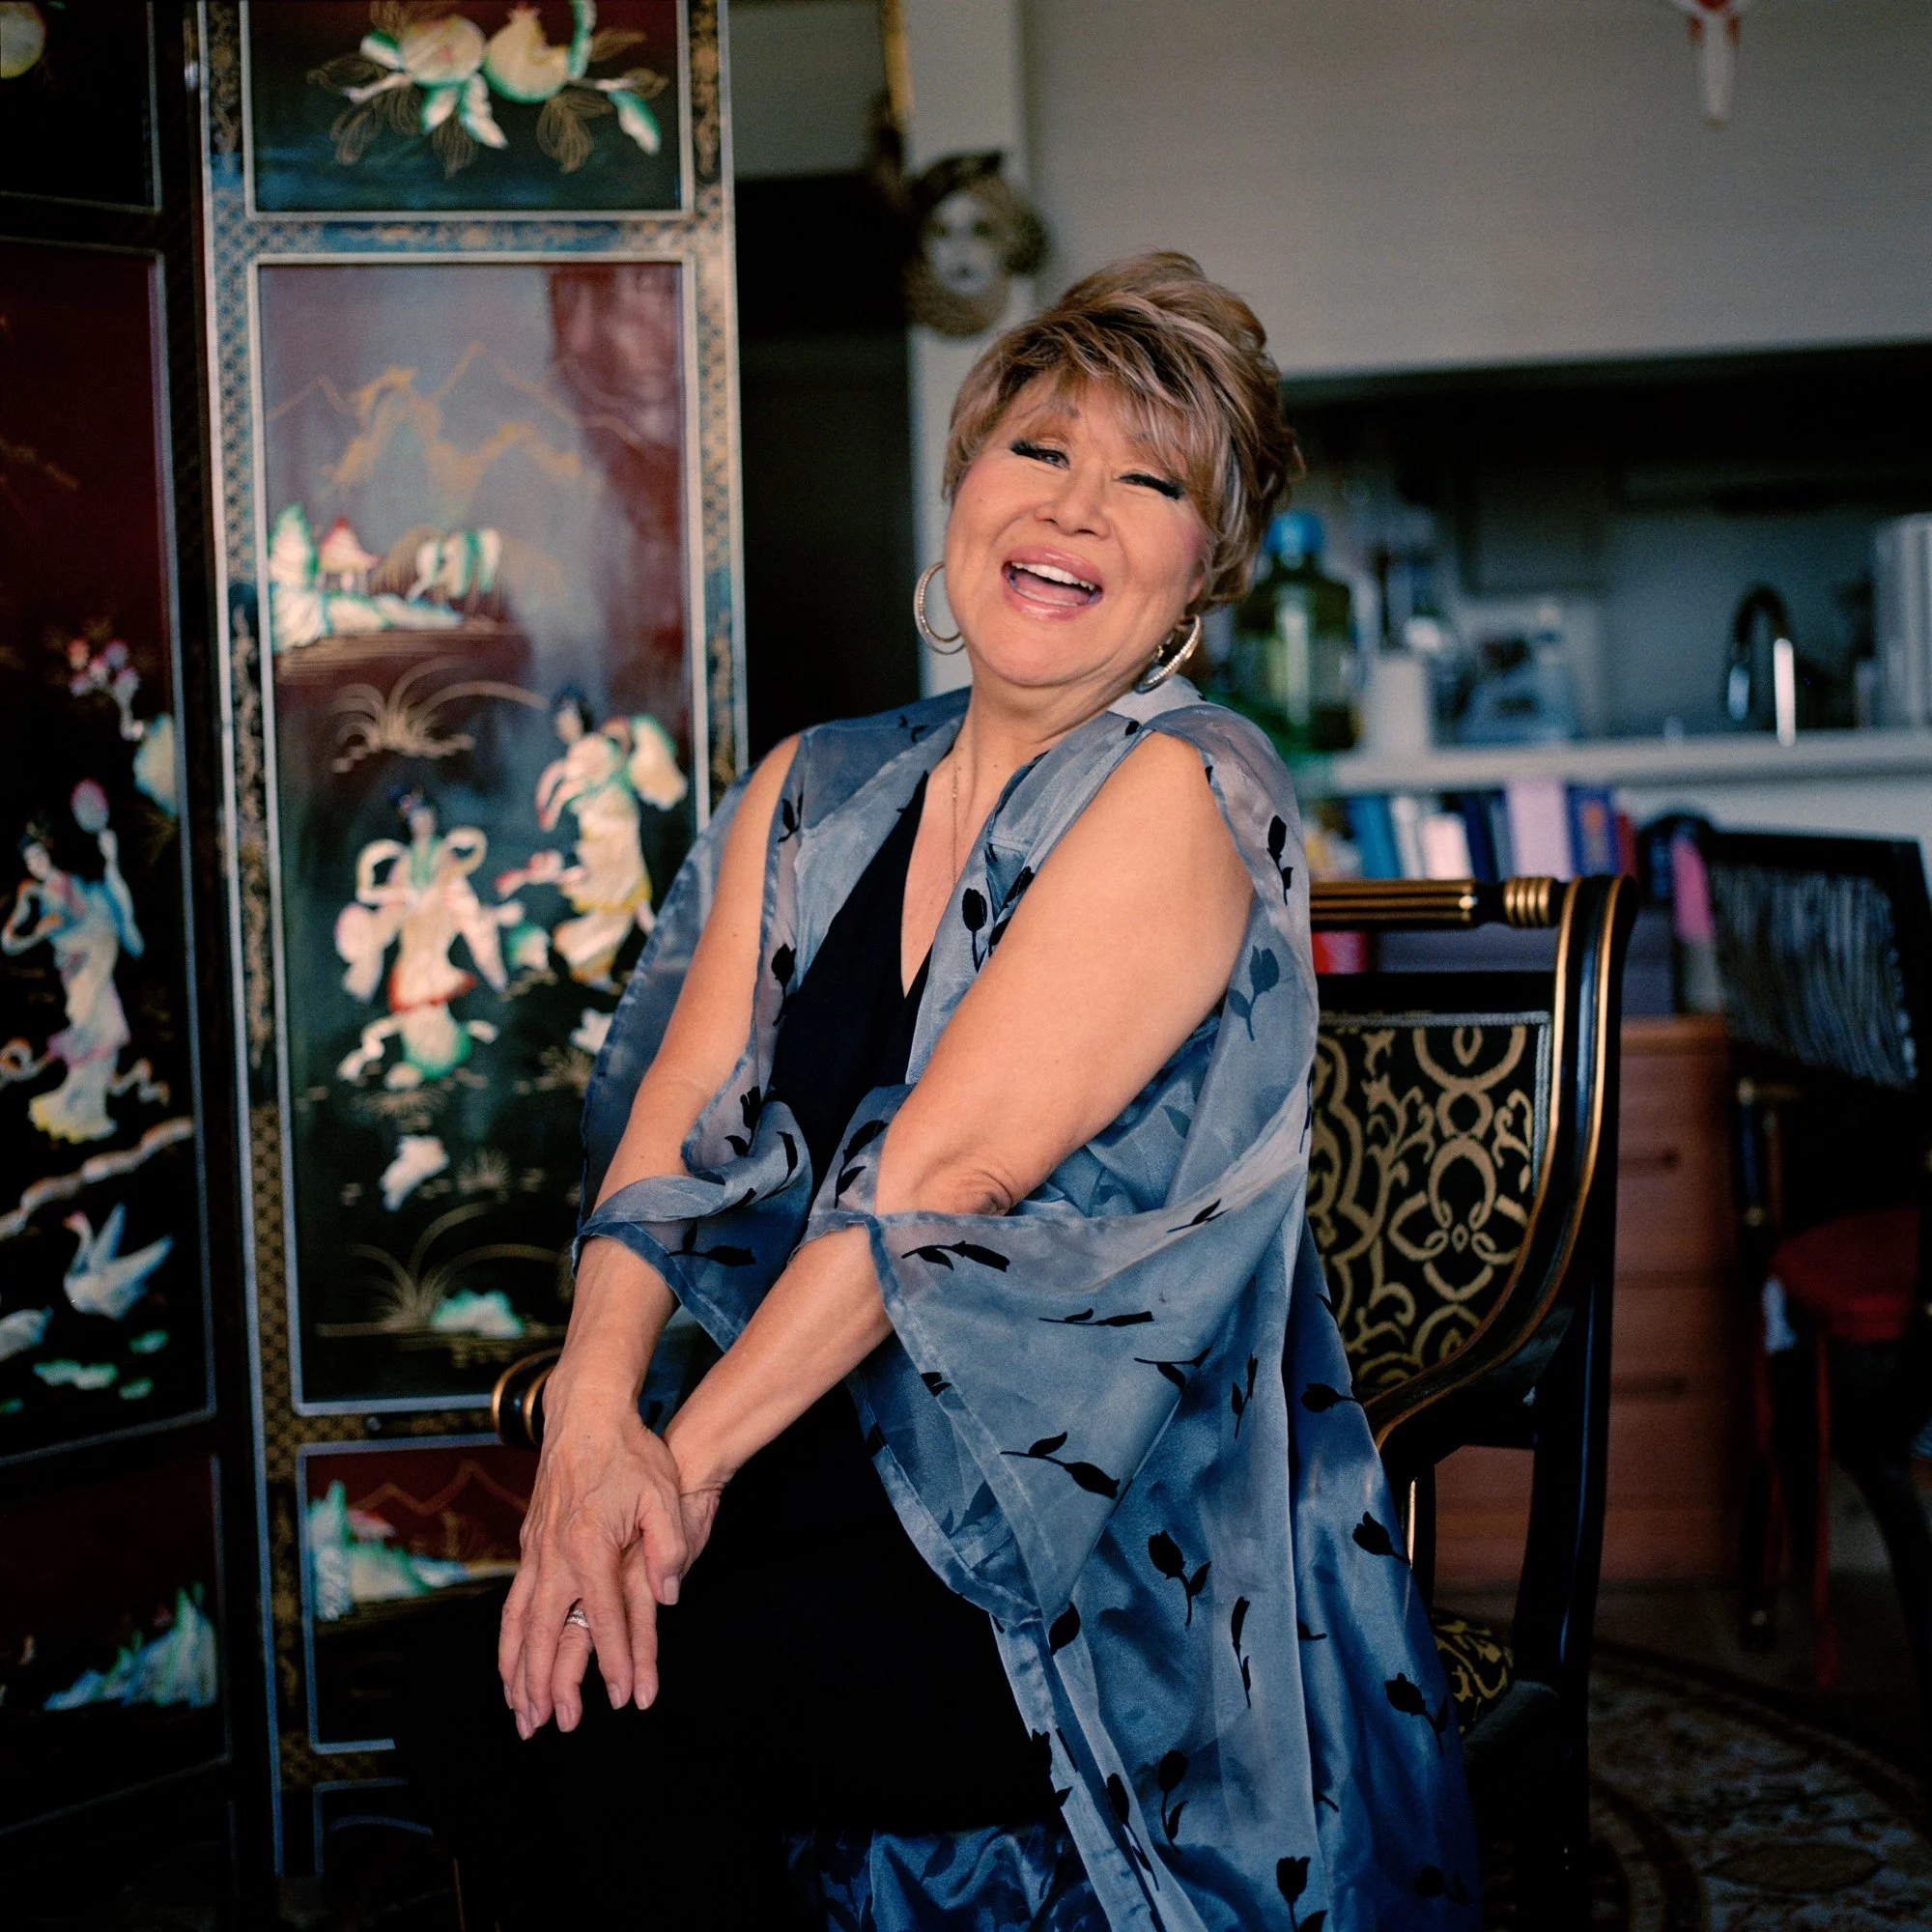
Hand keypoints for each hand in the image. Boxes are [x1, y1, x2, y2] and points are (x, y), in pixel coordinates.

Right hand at [497, 1393, 689, 1736]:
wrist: (586, 1414)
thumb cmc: (630, 1452)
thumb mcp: (662, 1494)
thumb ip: (667, 1546)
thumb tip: (669, 1597)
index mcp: (590, 1546)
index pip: (605, 1617)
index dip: (616, 1661)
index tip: (623, 1698)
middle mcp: (555, 1555)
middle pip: (547, 1633)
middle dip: (545, 1685)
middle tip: (545, 1726)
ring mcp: (537, 1550)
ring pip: (520, 1623)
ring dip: (517, 1670)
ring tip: (518, 1710)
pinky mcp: (530, 1544)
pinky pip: (514, 1603)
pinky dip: (509, 1639)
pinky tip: (510, 1659)